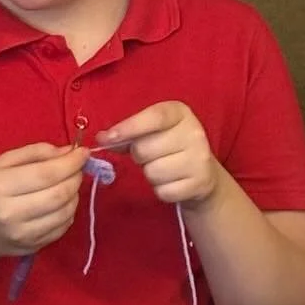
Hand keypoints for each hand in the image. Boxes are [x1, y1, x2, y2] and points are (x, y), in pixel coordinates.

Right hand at [0, 143, 86, 266]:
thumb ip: (34, 153)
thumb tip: (69, 152)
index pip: (46, 174)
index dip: (70, 162)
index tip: (82, 152)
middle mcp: (10, 213)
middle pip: (59, 194)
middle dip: (75, 177)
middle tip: (76, 168)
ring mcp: (22, 234)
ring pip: (66, 212)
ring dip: (75, 195)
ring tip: (68, 184)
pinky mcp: (32, 247)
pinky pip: (63, 227)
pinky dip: (69, 211)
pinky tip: (60, 203)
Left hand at [97, 103, 221, 206]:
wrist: (202, 172)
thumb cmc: (169, 147)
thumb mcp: (152, 132)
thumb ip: (127, 133)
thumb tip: (102, 139)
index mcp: (180, 113)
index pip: (154, 117)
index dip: (128, 128)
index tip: (106, 139)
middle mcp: (194, 133)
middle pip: (145, 149)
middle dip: (139, 156)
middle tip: (149, 156)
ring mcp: (200, 159)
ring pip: (153, 172)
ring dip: (150, 174)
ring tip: (162, 168)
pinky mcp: (199, 183)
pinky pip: (164, 191)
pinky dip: (161, 190)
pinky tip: (171, 182)